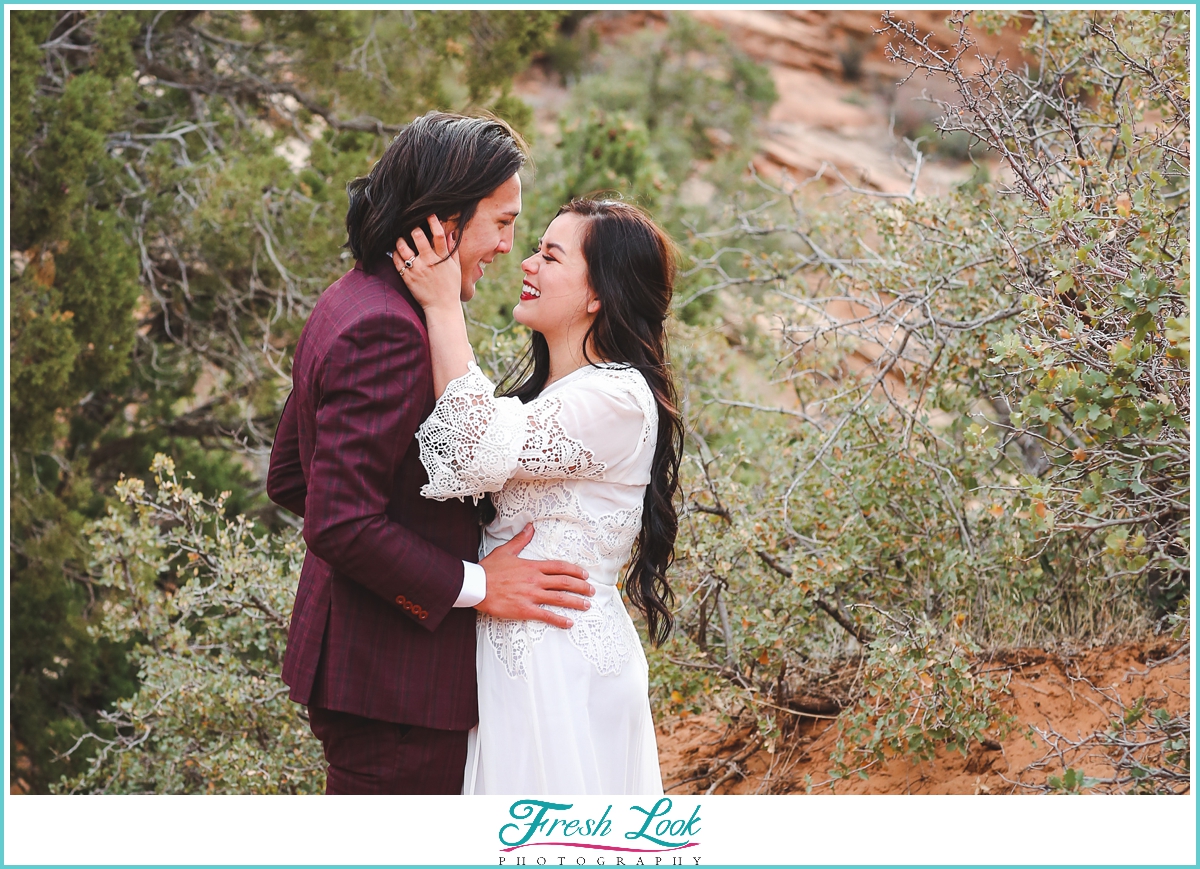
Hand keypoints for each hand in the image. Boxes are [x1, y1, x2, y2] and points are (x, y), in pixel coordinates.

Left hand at [393, 215, 460, 311]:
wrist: (442, 308)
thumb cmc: (450, 287)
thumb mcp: (455, 268)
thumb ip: (452, 250)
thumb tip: (451, 233)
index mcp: (442, 258)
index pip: (438, 234)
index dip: (433, 221)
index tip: (429, 214)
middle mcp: (429, 262)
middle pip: (418, 236)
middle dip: (414, 228)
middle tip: (412, 228)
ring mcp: (417, 270)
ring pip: (403, 247)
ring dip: (400, 240)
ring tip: (401, 239)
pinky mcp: (407, 278)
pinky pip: (396, 260)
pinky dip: (395, 254)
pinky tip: (397, 252)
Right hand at [476, 525, 593, 628]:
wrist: (475, 585)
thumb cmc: (489, 569)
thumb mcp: (506, 551)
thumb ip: (521, 540)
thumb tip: (531, 527)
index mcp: (532, 566)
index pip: (560, 567)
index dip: (575, 571)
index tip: (584, 575)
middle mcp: (535, 580)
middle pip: (564, 582)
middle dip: (581, 587)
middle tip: (592, 591)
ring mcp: (531, 595)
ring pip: (559, 598)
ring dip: (576, 602)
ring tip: (586, 605)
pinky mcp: (524, 609)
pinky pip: (546, 615)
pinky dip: (559, 619)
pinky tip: (569, 623)